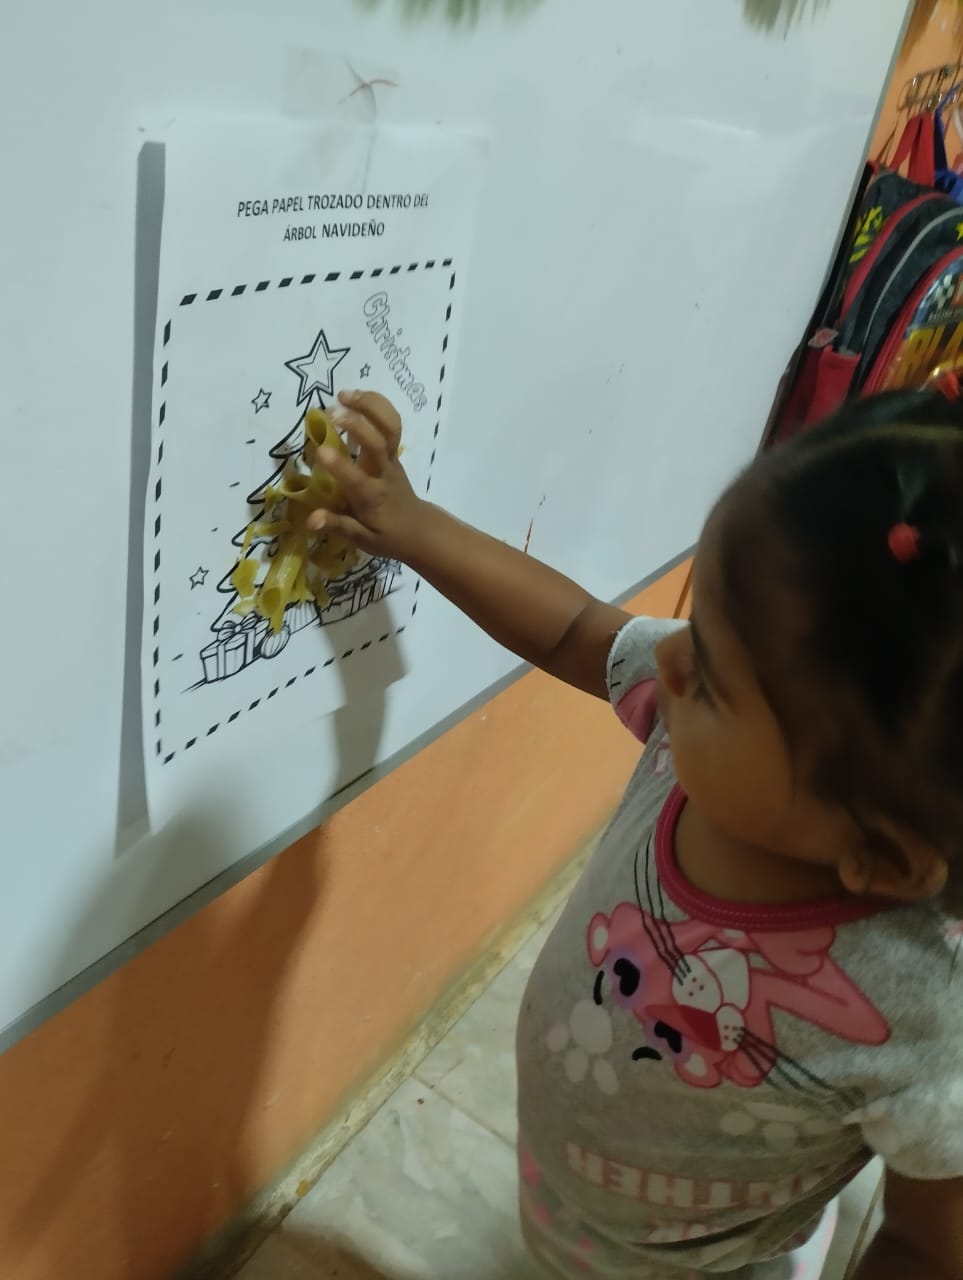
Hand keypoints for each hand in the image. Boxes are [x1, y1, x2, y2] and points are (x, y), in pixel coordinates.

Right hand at [306, 390, 424, 560]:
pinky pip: (390, 422)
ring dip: (369, 405)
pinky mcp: (394, 450)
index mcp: (373, 496)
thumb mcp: (362, 539)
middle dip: (358, 424)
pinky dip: (375, 404)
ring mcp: (392, 458)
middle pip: (380, 442)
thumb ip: (337, 525)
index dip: (339, 465)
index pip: (356, 478)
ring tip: (343, 395)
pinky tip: (354, 396)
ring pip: (390, 425)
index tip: (320, 451)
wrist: (419, 529)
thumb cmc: (387, 534)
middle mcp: (384, 472)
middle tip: (332, 411)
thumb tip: (310, 520)